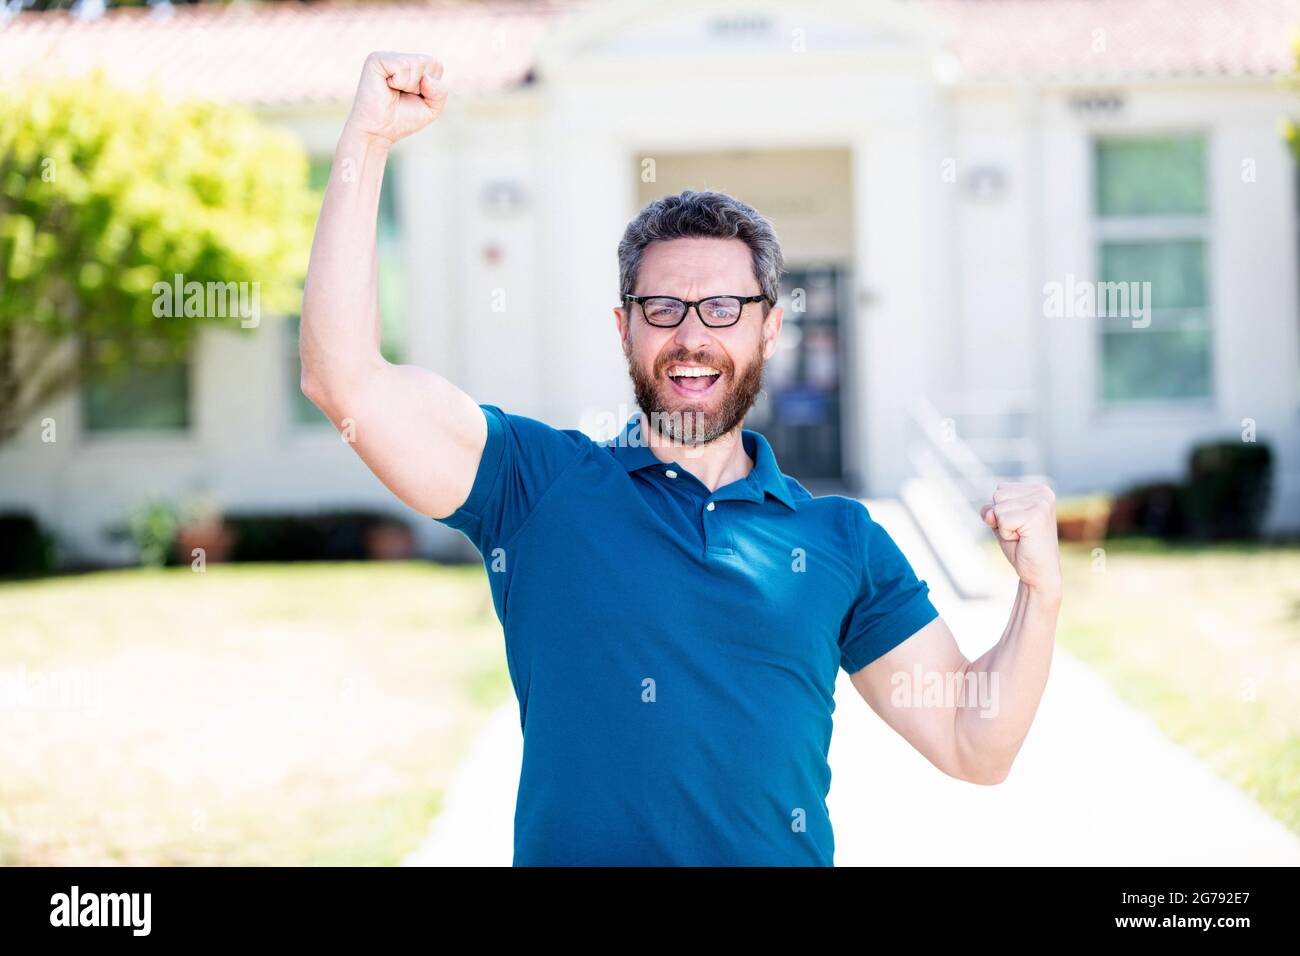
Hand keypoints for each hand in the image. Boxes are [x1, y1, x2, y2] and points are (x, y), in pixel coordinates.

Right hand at [343, 52, 449, 145]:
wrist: (379, 131)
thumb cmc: (403, 119)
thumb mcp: (431, 108)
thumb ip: (440, 92)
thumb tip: (426, 78)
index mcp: (413, 65)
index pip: (436, 65)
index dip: (431, 88)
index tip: (414, 97)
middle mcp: (400, 58)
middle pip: (428, 62)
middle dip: (421, 87)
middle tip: (403, 95)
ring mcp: (388, 56)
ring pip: (417, 64)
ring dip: (409, 86)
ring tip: (394, 92)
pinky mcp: (376, 59)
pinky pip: (402, 66)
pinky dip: (399, 82)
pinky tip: (387, 86)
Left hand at [979, 482, 1061, 597]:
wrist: (1038, 572)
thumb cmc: (1021, 546)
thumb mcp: (1000, 522)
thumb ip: (991, 510)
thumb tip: (990, 512)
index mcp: (1038, 489)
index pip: (1000, 489)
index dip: (1001, 511)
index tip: (1019, 525)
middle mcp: (1043, 492)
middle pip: (997, 495)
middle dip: (1001, 518)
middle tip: (1020, 532)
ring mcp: (1041, 503)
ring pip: (998, 508)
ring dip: (1004, 526)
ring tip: (1022, 536)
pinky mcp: (1037, 516)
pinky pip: (1002, 520)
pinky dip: (1006, 534)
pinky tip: (1022, 540)